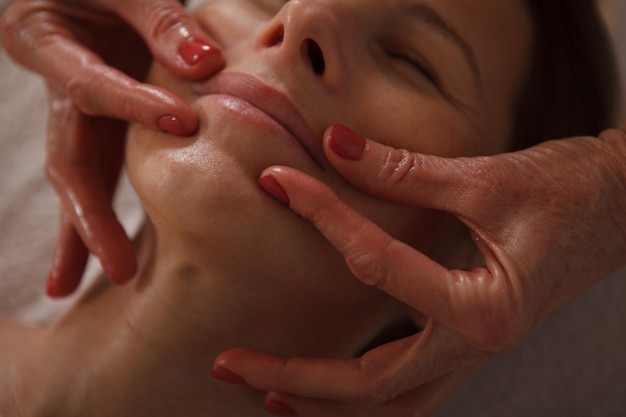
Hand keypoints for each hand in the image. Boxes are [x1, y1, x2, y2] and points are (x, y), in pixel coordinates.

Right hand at [1, 0, 224, 295]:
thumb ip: (159, 18)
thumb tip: (205, 66)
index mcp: (44, 39)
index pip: (90, 85)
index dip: (132, 105)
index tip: (183, 122)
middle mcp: (52, 83)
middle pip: (68, 156)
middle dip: (91, 213)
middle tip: (118, 266)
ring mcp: (71, 109)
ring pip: (73, 177)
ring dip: (82, 231)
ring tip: (78, 285)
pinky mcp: (94, 123)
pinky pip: (92, 172)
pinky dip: (89, 218)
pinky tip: (87, 265)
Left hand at [213, 123, 625, 415]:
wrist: (620, 210)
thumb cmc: (571, 194)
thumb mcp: (489, 179)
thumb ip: (406, 171)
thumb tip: (335, 147)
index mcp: (485, 309)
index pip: (379, 267)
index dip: (325, 216)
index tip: (281, 183)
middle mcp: (475, 347)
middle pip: (369, 386)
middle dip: (294, 376)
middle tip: (229, 363)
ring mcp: (469, 353)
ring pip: (388, 405)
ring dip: (324, 404)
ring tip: (265, 392)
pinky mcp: (464, 342)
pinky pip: (406, 388)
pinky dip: (360, 396)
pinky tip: (325, 386)